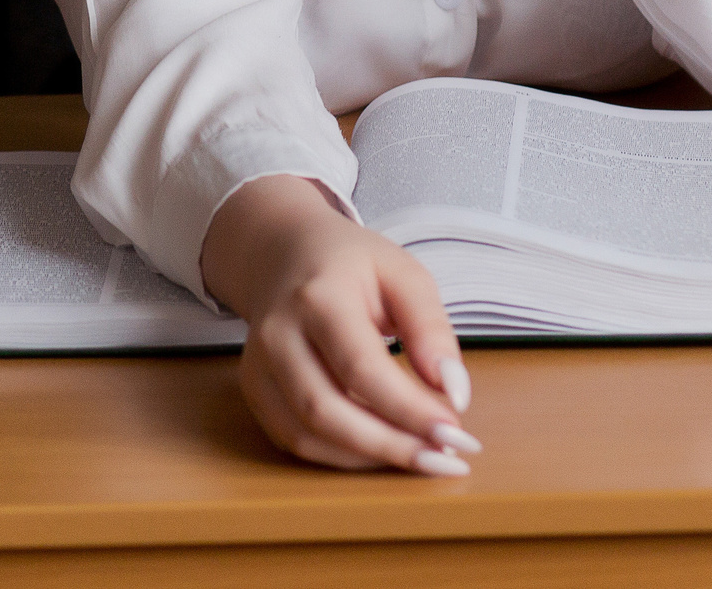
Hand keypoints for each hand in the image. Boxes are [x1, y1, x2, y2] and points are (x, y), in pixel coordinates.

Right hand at [199, 175, 479, 473]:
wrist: (283, 253)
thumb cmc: (351, 265)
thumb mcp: (403, 274)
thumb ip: (431, 329)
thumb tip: (454, 393)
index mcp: (317, 296)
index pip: (361, 368)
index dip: (409, 410)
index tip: (457, 432)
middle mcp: (277, 334)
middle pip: (327, 410)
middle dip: (391, 446)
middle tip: (446, 459)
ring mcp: (258, 365)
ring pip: (307, 435)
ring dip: (369, 458)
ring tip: (423, 456)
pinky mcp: (255, 390)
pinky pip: (296, 440)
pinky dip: (343, 456)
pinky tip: (384, 448)